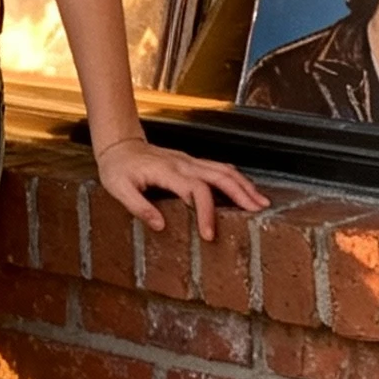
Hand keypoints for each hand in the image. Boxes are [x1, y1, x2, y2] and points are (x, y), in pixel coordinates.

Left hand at [96, 133, 267, 241]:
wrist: (119, 144)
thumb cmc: (117, 168)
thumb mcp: (119, 189)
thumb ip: (139, 207)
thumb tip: (160, 226)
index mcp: (167, 172)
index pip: (196, 190)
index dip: (206, 212)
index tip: (209, 234)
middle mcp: (183, 164)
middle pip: (220, 176)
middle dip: (241, 193)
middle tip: (258, 211)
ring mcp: (189, 161)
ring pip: (224, 169)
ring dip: (244, 185)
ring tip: (261, 202)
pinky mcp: (191, 162)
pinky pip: (218, 168)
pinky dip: (235, 178)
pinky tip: (245, 189)